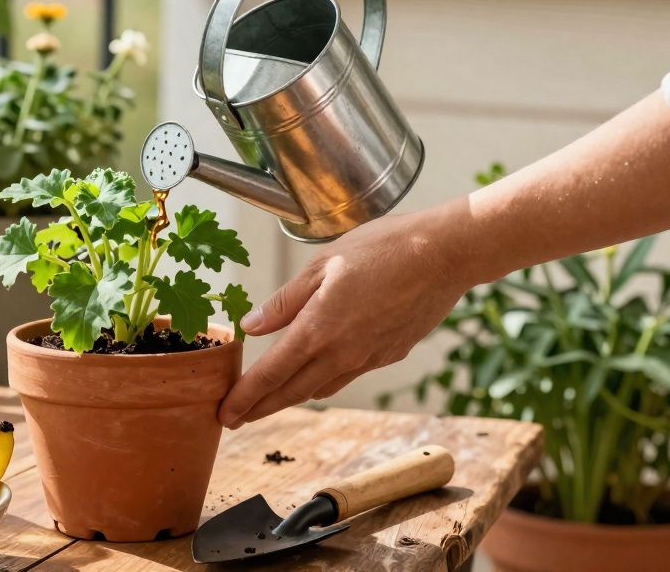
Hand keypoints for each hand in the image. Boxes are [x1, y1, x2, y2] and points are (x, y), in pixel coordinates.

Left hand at [218, 208, 473, 427]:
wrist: (445, 256)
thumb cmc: (382, 248)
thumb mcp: (321, 264)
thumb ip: (284, 301)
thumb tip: (251, 325)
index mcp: (318, 329)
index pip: (271, 374)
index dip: (244, 397)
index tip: (225, 413)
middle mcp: (342, 353)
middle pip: (291, 392)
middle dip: (259, 409)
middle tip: (235, 419)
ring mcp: (368, 358)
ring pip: (320, 388)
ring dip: (290, 399)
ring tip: (268, 403)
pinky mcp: (389, 355)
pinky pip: (346, 376)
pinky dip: (322, 382)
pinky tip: (314, 376)